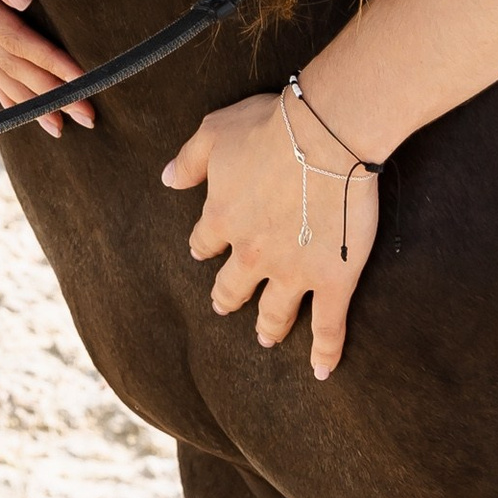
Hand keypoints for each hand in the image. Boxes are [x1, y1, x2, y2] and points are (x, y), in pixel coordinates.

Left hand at [161, 89, 378, 379]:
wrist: (324, 138)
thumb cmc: (269, 126)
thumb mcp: (214, 132)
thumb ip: (188, 160)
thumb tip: (165, 179)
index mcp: (222, 217)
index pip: (204, 240)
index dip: (203, 246)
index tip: (203, 251)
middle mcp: (251, 253)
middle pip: (234, 284)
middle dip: (228, 297)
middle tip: (226, 306)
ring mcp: (292, 272)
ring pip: (275, 312)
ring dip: (269, 327)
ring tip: (266, 338)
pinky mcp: (332, 281)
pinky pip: (328, 327)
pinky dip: (326, 351)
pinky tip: (323, 370)